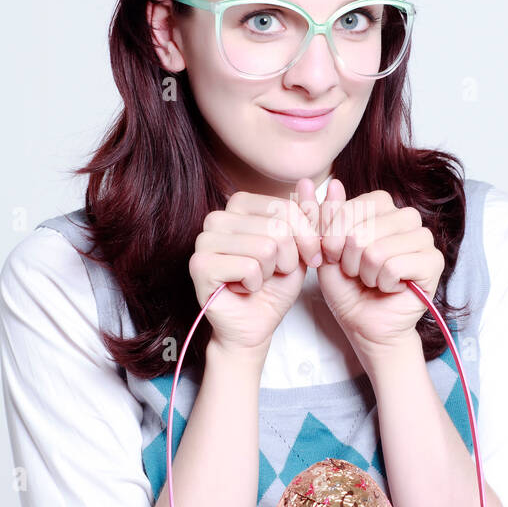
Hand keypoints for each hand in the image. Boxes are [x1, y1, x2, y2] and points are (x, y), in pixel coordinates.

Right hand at [189, 189, 322, 356]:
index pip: (286, 208)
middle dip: (289, 258)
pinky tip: (243, 288)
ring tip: (259, 279)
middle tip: (276, 272)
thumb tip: (307, 181)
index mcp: (240, 204)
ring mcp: (204, 240)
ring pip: (265, 247)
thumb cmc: (275, 285)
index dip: (306, 237)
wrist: (255, 325)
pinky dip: (255, 284)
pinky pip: (248, 268)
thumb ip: (306, 217)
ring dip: (272, 272)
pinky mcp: (199, 265)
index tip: (308, 256)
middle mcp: (217, 217)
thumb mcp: (301, 247)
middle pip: (277, 227)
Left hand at [295, 177, 444, 364]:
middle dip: (349, 260)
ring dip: (366, 273)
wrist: (365, 325)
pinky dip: (383, 283)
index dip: (334, 236)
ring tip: (373, 279)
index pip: (352, 206)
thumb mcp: (325, 249)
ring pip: (377, 249)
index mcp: (381, 206)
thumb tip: (332, 183)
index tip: (335, 255)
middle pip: (362, 229)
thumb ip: (323, 216)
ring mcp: (423, 238)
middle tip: (357, 272)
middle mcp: (406, 216)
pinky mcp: (434, 261)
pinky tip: (390, 287)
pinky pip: (394, 266)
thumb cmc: (347, 287)